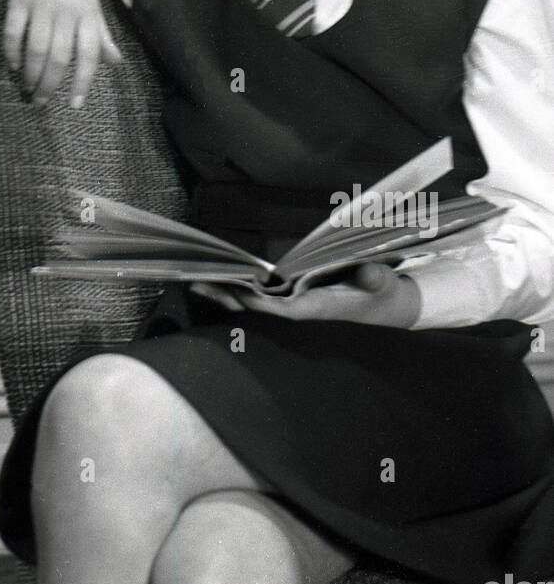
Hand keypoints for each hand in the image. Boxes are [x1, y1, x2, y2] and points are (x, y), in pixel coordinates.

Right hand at [0, 0, 122, 108]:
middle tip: (41, 102)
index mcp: (87, 13)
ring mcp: (41, 4)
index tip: (74, 104)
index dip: (83, 82)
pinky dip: (11, 52)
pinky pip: (13, 33)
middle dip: (49, 85)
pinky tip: (12, 64)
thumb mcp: (90, 0)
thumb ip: (100, 32)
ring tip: (27, 89)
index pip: (89, 55)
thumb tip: (115, 62)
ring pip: (36, 50)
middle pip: (59, 58)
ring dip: (30, 75)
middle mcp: (66, 11)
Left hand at [190, 263, 421, 328]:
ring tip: (196, 282)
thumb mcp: (385, 284)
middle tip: (195, 284)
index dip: (257, 302)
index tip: (235, 291)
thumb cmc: (384, 294)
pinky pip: (262, 295)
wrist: (389, 306)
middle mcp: (301, 308)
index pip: (281, 309)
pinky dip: (240, 288)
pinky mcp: (295, 297)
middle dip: (229, 297)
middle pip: (257, 307)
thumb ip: (377, 278)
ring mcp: (296, 304)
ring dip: (228, 293)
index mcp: (318, 308)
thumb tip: (370, 273)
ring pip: (255, 302)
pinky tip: (220, 281)